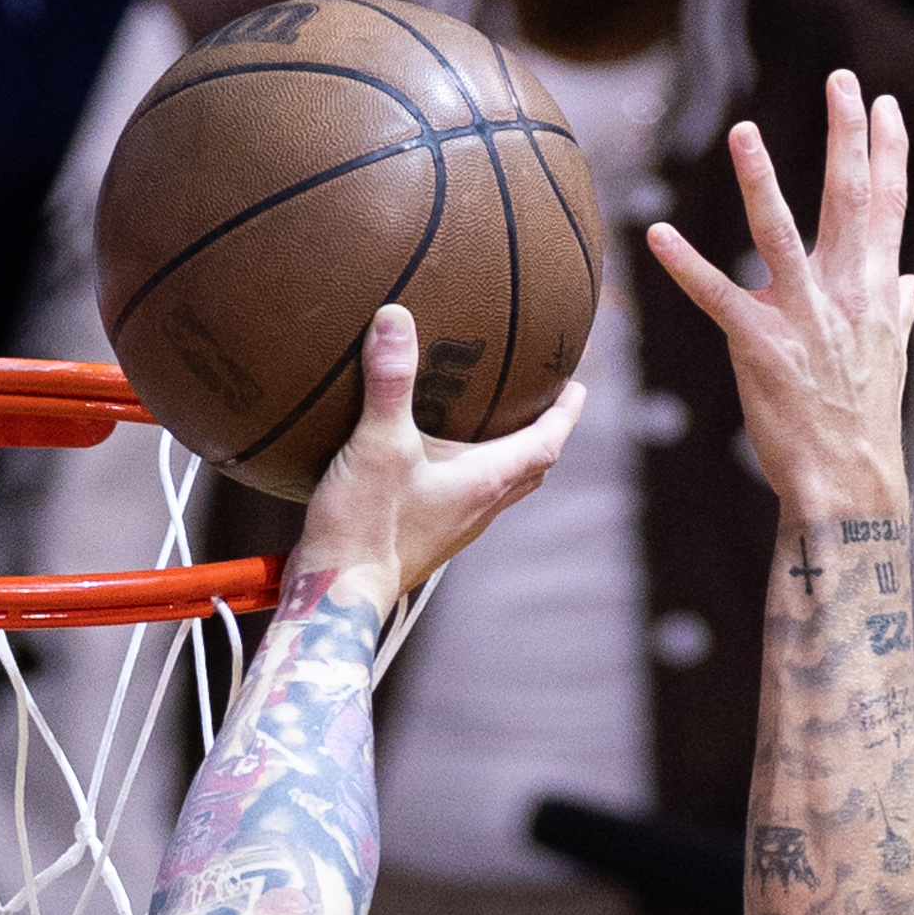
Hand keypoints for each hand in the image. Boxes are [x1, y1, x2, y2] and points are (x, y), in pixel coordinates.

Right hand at [290, 307, 585, 606]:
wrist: (336, 597)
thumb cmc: (365, 529)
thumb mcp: (377, 445)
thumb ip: (389, 381)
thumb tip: (395, 317)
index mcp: (483, 483)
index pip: (545, 445)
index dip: (565, 414)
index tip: (577, 387)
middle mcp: (478, 509)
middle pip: (529, 469)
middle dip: (543, 434)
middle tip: (545, 403)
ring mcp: (454, 528)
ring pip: (499, 488)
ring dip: (507, 456)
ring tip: (496, 424)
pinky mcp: (427, 538)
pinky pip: (463, 497)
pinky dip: (466, 471)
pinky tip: (434, 455)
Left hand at [648, 67, 913, 517]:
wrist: (849, 485)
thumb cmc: (865, 423)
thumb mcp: (890, 358)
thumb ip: (897, 311)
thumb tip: (913, 285)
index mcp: (876, 291)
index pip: (888, 205)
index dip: (888, 150)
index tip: (883, 103)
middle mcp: (845, 294)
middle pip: (849, 199)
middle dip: (845, 136)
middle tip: (840, 80)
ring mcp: (802, 319)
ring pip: (779, 235)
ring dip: (759, 181)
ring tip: (744, 131)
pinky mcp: (759, 347)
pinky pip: (716, 296)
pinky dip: (684, 265)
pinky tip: (658, 233)